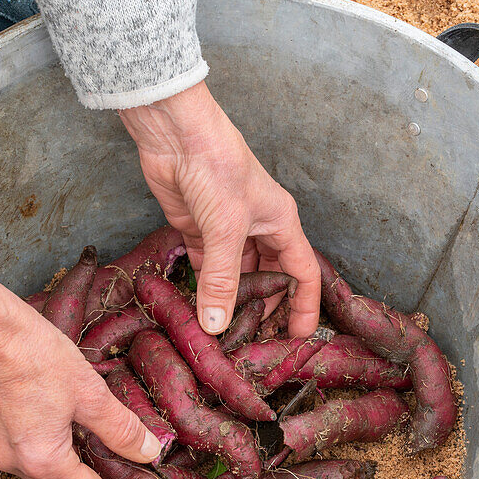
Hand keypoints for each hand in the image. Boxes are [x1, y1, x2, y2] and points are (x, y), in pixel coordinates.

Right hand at [0, 281, 160, 478]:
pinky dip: (45, 452)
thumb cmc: (35, 355)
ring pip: (40, 473)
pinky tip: (61, 435)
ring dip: (67, 473)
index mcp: (43, 459)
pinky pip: (22, 453)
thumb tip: (148, 452)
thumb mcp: (90, 393)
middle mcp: (14, 462)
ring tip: (95, 464)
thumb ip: (121, 428)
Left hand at [118, 82, 320, 336]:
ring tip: (223, 334)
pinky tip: (197, 310)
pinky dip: (202, 290)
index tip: (297, 338)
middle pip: (269, 279)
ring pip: (235, 277)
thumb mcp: (225, 229)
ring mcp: (226, 231)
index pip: (303, 273)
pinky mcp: (197, 231)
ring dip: (230, 303)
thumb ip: (221, 281)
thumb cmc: (216, 167)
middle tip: (253, 343)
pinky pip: (205, 270)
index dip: (303, 306)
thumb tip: (217, 325)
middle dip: (264, 309)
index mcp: (281, 223)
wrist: (175, 135)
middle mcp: (258, 229)